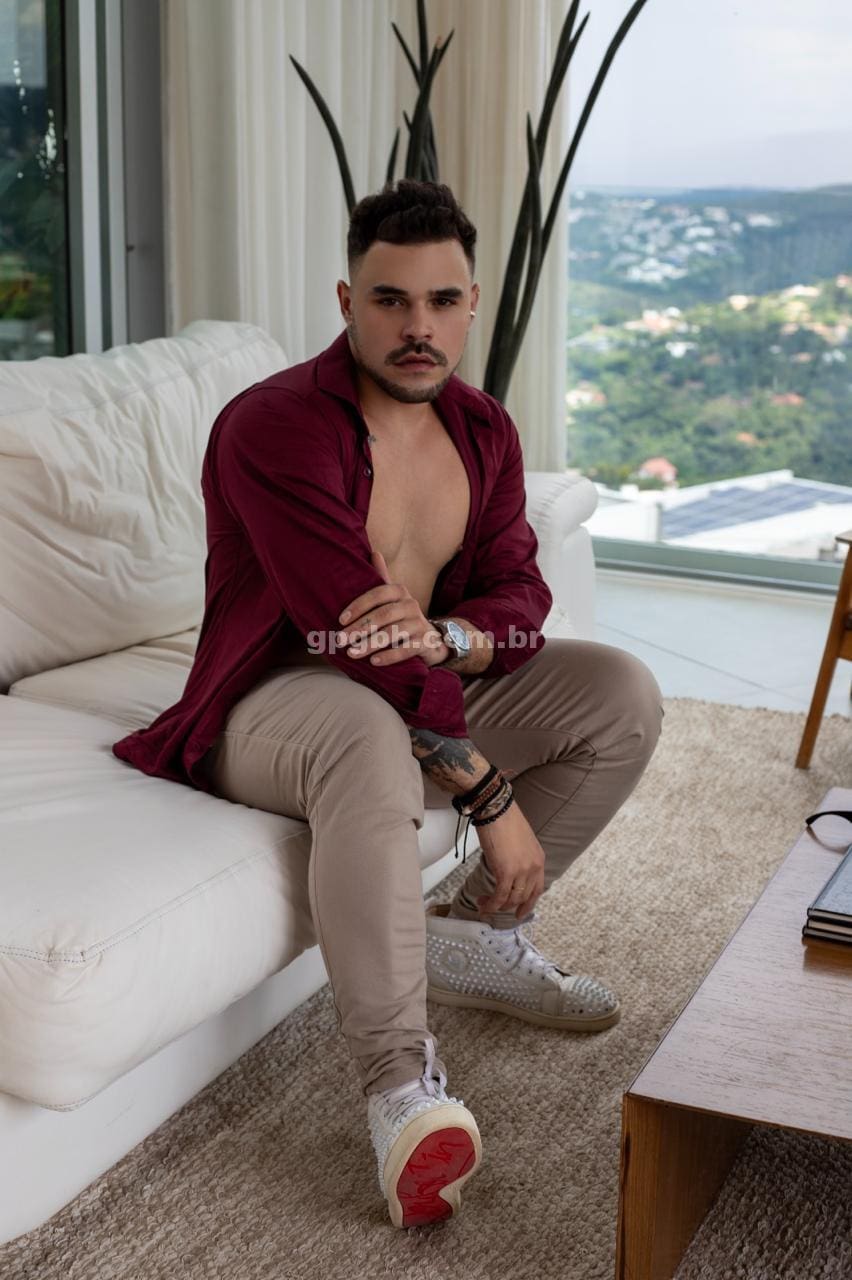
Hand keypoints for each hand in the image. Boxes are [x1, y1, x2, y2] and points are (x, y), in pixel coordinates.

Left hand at [336, 550, 448, 667]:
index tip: (341, 620)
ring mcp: (420, 624)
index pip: (377, 594)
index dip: (359, 606)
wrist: (432, 638)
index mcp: (400, 591)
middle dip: (359, 628)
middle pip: (383, 615)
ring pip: (393, 633)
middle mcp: (411, 604)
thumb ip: (382, 577)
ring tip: (352, 653)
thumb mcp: (393, 597)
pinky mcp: (425, 642)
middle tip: (341, 640)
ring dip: (370, 644)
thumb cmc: (402, 616)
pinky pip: (406, 649)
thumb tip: (374, 552)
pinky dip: (389, 656)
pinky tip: (374, 662)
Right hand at [474, 802, 544, 920]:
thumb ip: (521, 858)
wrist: (497, 810)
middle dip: (509, 907)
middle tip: (496, 909)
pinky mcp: (505, 872)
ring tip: (484, 904)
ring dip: (497, 906)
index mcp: (539, 859)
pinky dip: (491, 904)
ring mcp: (521, 871)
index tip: (520, 912)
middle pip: (524, 897)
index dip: (528, 903)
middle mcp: (533, 867)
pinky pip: (500, 896)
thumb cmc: (505, 819)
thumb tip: (509, 868)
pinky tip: (483, 904)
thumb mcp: (521, 841)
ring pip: (512, 899)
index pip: (538, 889)